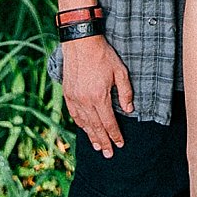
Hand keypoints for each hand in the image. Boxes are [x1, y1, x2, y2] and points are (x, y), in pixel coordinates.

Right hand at [62, 35, 134, 156]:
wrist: (81, 42)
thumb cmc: (103, 55)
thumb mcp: (120, 71)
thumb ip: (125, 92)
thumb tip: (129, 109)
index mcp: (99, 96)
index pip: (109, 122)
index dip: (115, 135)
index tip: (120, 144)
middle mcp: (85, 101)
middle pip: (96, 127)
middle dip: (103, 142)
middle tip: (108, 154)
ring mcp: (74, 98)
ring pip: (84, 123)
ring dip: (91, 136)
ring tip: (97, 147)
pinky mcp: (67, 93)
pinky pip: (74, 114)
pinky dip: (80, 124)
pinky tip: (85, 129)